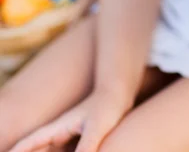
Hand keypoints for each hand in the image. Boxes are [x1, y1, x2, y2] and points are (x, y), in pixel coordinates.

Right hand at [9, 90, 128, 151]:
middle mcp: (59, 133)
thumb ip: (86, 148)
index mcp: (58, 128)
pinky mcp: (78, 142)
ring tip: (32, 151)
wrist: (118, 95)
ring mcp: (67, 137)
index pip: (30, 143)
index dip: (18, 150)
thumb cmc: (107, 108)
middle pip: (35, 149)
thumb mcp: (97, 129)